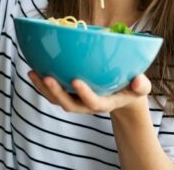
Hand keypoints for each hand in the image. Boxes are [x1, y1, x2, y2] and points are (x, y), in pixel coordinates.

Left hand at [28, 70, 151, 113]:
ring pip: (57, 99)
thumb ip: (141, 85)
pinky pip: (53, 92)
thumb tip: (138, 81)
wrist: (123, 95)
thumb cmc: (132, 87)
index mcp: (105, 102)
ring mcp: (77, 101)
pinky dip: (42, 83)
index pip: (93, 102)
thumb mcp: (141, 87)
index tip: (76, 80)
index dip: (84, 94)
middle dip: (57, 93)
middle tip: (47, 77)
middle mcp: (88, 105)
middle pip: (70, 104)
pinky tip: (33, 69)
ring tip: (32, 72)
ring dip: (43, 88)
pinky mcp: (70, 95)